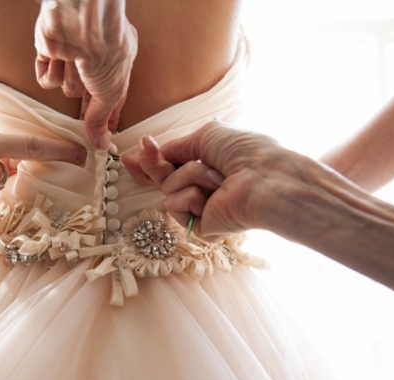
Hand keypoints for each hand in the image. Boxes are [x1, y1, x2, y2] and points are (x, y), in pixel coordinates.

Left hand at [34, 0, 137, 149]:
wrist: (82, 26)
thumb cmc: (106, 51)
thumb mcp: (111, 93)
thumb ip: (102, 119)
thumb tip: (101, 143)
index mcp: (117, 63)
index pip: (112, 97)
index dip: (106, 117)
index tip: (103, 136)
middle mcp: (95, 59)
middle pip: (86, 95)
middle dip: (84, 109)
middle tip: (82, 128)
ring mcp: (72, 56)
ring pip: (67, 88)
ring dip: (71, 81)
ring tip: (76, 65)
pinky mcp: (50, 53)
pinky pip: (48, 78)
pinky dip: (52, 73)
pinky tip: (59, 60)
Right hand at [122, 122, 311, 240]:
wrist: (264, 178)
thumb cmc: (245, 153)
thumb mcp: (204, 137)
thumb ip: (175, 147)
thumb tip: (151, 150)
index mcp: (210, 168)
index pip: (172, 168)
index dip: (149, 164)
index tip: (128, 159)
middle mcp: (205, 189)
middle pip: (163, 179)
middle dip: (152, 164)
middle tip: (144, 149)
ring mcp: (202, 209)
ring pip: (168, 189)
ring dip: (188, 176)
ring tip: (216, 177)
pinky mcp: (200, 227)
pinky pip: (175, 205)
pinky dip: (189, 195)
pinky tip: (211, 195)